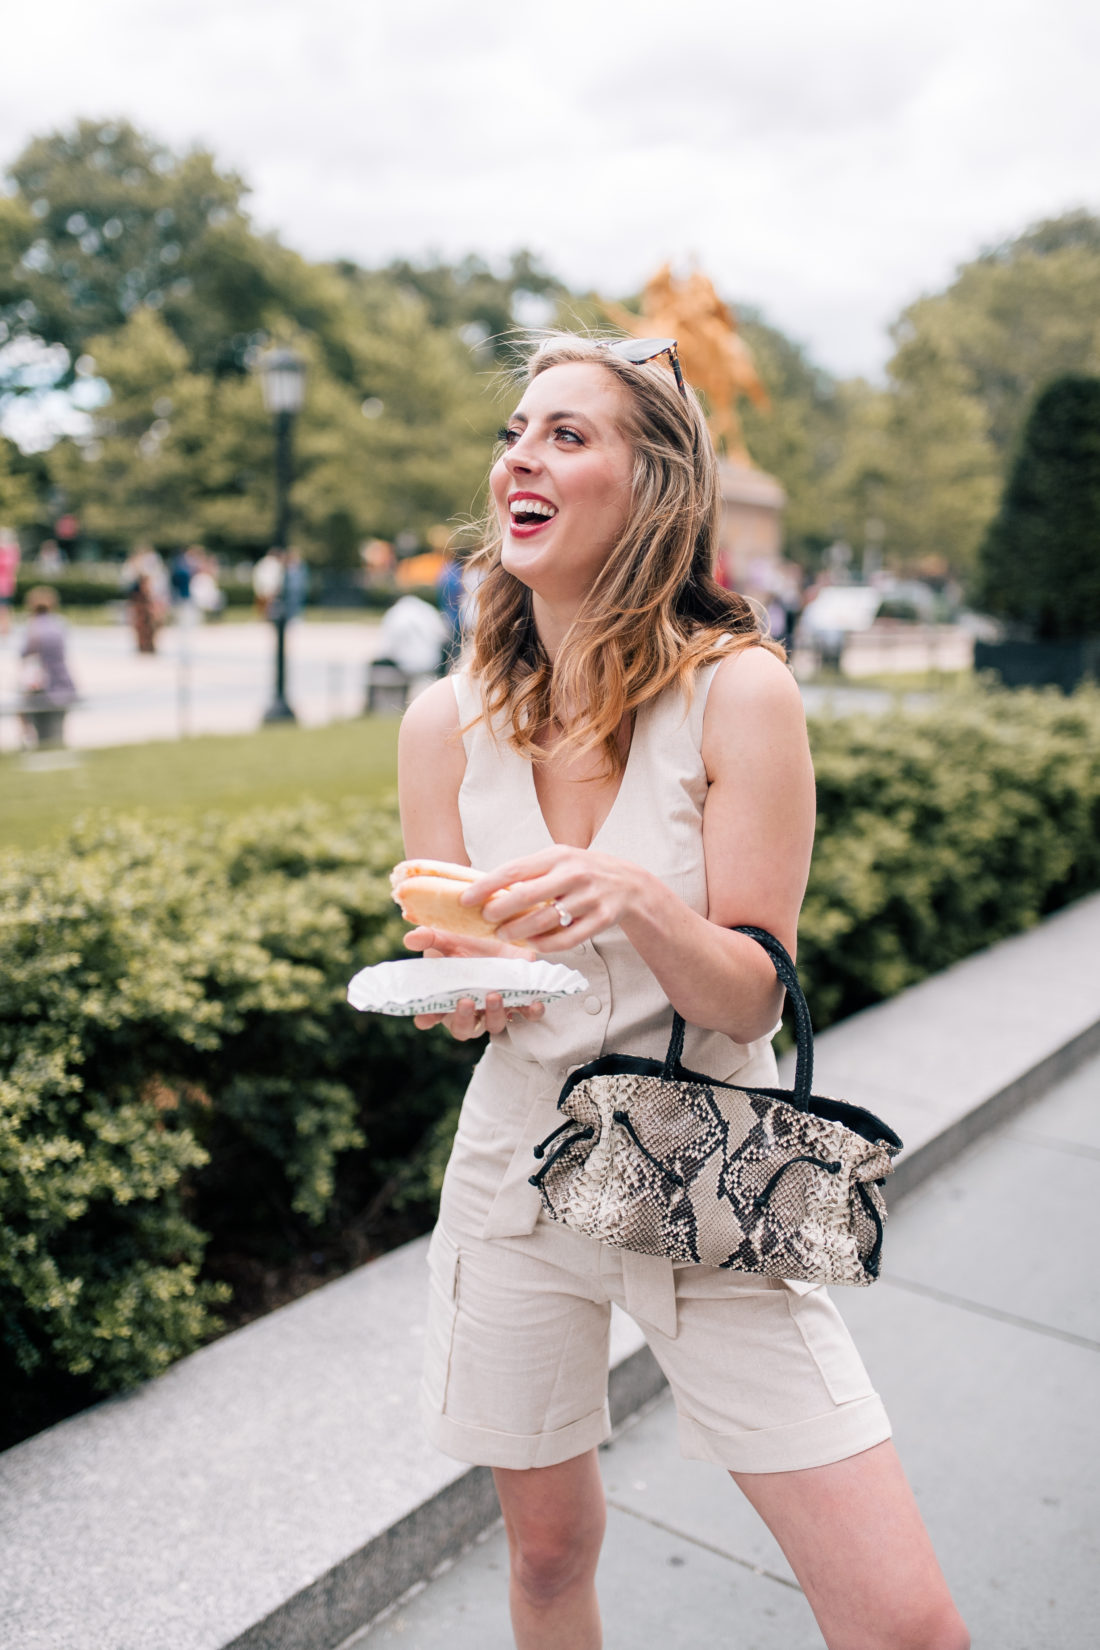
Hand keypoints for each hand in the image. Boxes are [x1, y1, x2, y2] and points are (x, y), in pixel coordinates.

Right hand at [403, 926, 545, 1039]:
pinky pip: (527, 1016)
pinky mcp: (521, 1000)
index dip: (427, 1020)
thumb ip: (429, 939)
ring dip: (493, 1014)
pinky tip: (532, 1003)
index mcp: (448, 996)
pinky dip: (531, 1012)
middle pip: (463, 1030)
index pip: (431, 1017)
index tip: (425, 1018)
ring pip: (494, 1025)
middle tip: (465, 1002)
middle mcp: (471, 1008)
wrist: (504, 932)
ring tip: (494, 995)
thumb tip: (409, 939)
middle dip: (463, 1020)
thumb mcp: (447, 937)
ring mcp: (496, 1007)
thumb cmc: (469, 941)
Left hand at [463, 846, 648, 953]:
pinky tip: (533, 945)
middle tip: (486, 919)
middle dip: (500, 910)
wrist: (629, 884)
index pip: (514, 869)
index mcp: (558, 855)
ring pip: (545, 921)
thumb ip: (529, 872)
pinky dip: (546, 944)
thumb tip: (486, 887)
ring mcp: (589, 897)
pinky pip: (567, 939)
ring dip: (519, 931)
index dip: (487, 886)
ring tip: (505, 935)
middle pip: (527, 896)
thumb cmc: (583, 871)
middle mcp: (574, 873)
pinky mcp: (601, 919)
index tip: (466, 898)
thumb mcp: (559, 860)